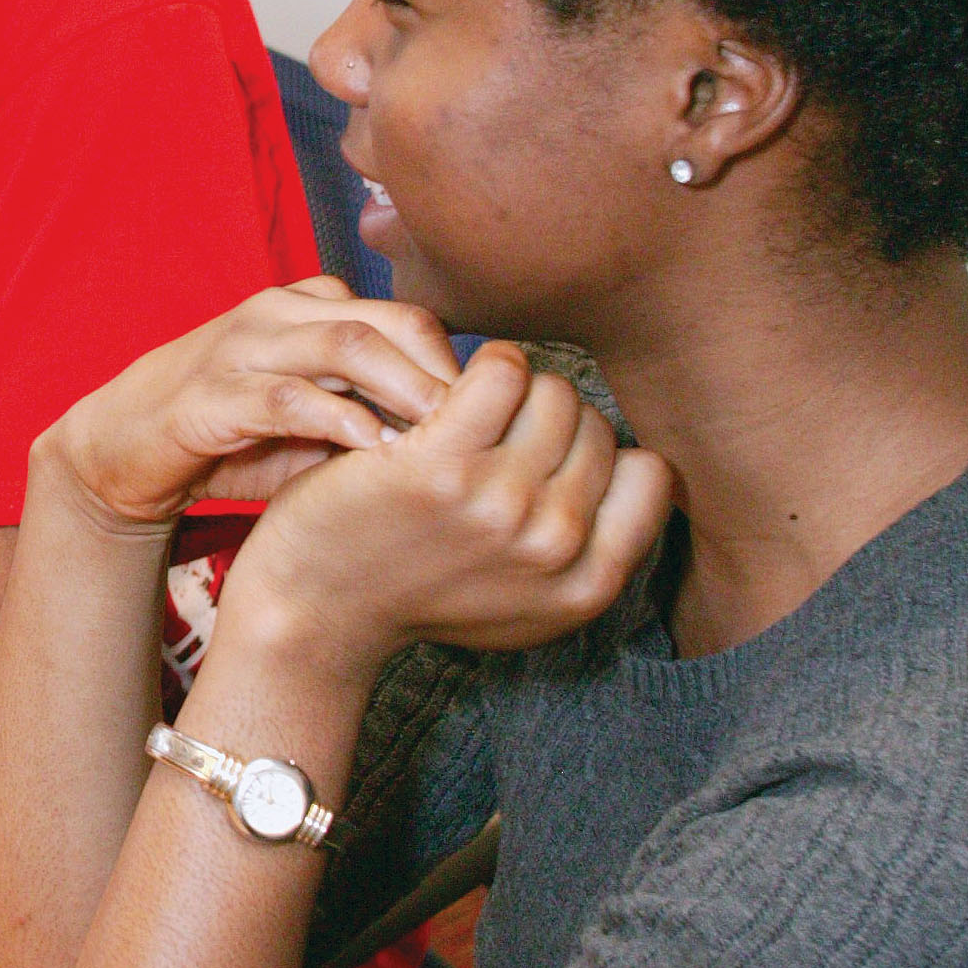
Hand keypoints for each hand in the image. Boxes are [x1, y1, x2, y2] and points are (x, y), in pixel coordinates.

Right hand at [33, 278, 461, 530]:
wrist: (122, 448)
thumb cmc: (228, 438)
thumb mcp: (312, 422)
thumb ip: (373, 416)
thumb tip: (466, 447)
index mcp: (307, 310)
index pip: (407, 318)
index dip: (458, 369)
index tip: (496, 426)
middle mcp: (278, 313)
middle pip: (388, 322)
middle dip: (445, 378)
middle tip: (490, 435)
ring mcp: (242, 348)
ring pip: (345, 345)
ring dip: (404, 391)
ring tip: (443, 439)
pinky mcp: (210, 394)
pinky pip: (286, 396)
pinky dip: (337, 420)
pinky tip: (373, 450)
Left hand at [226, 342, 674, 678]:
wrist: (317, 604)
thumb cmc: (415, 587)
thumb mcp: (524, 601)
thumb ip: (589, 549)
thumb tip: (640, 467)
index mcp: (588, 585)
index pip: (650, 474)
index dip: (601, 453)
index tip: (548, 457)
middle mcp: (555, 546)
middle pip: (595, 425)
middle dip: (546, 417)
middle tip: (493, 431)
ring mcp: (501, 505)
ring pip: (552, 393)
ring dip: (513, 388)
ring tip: (469, 410)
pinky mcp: (442, 464)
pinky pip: (501, 371)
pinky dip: (483, 364)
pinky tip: (448, 384)